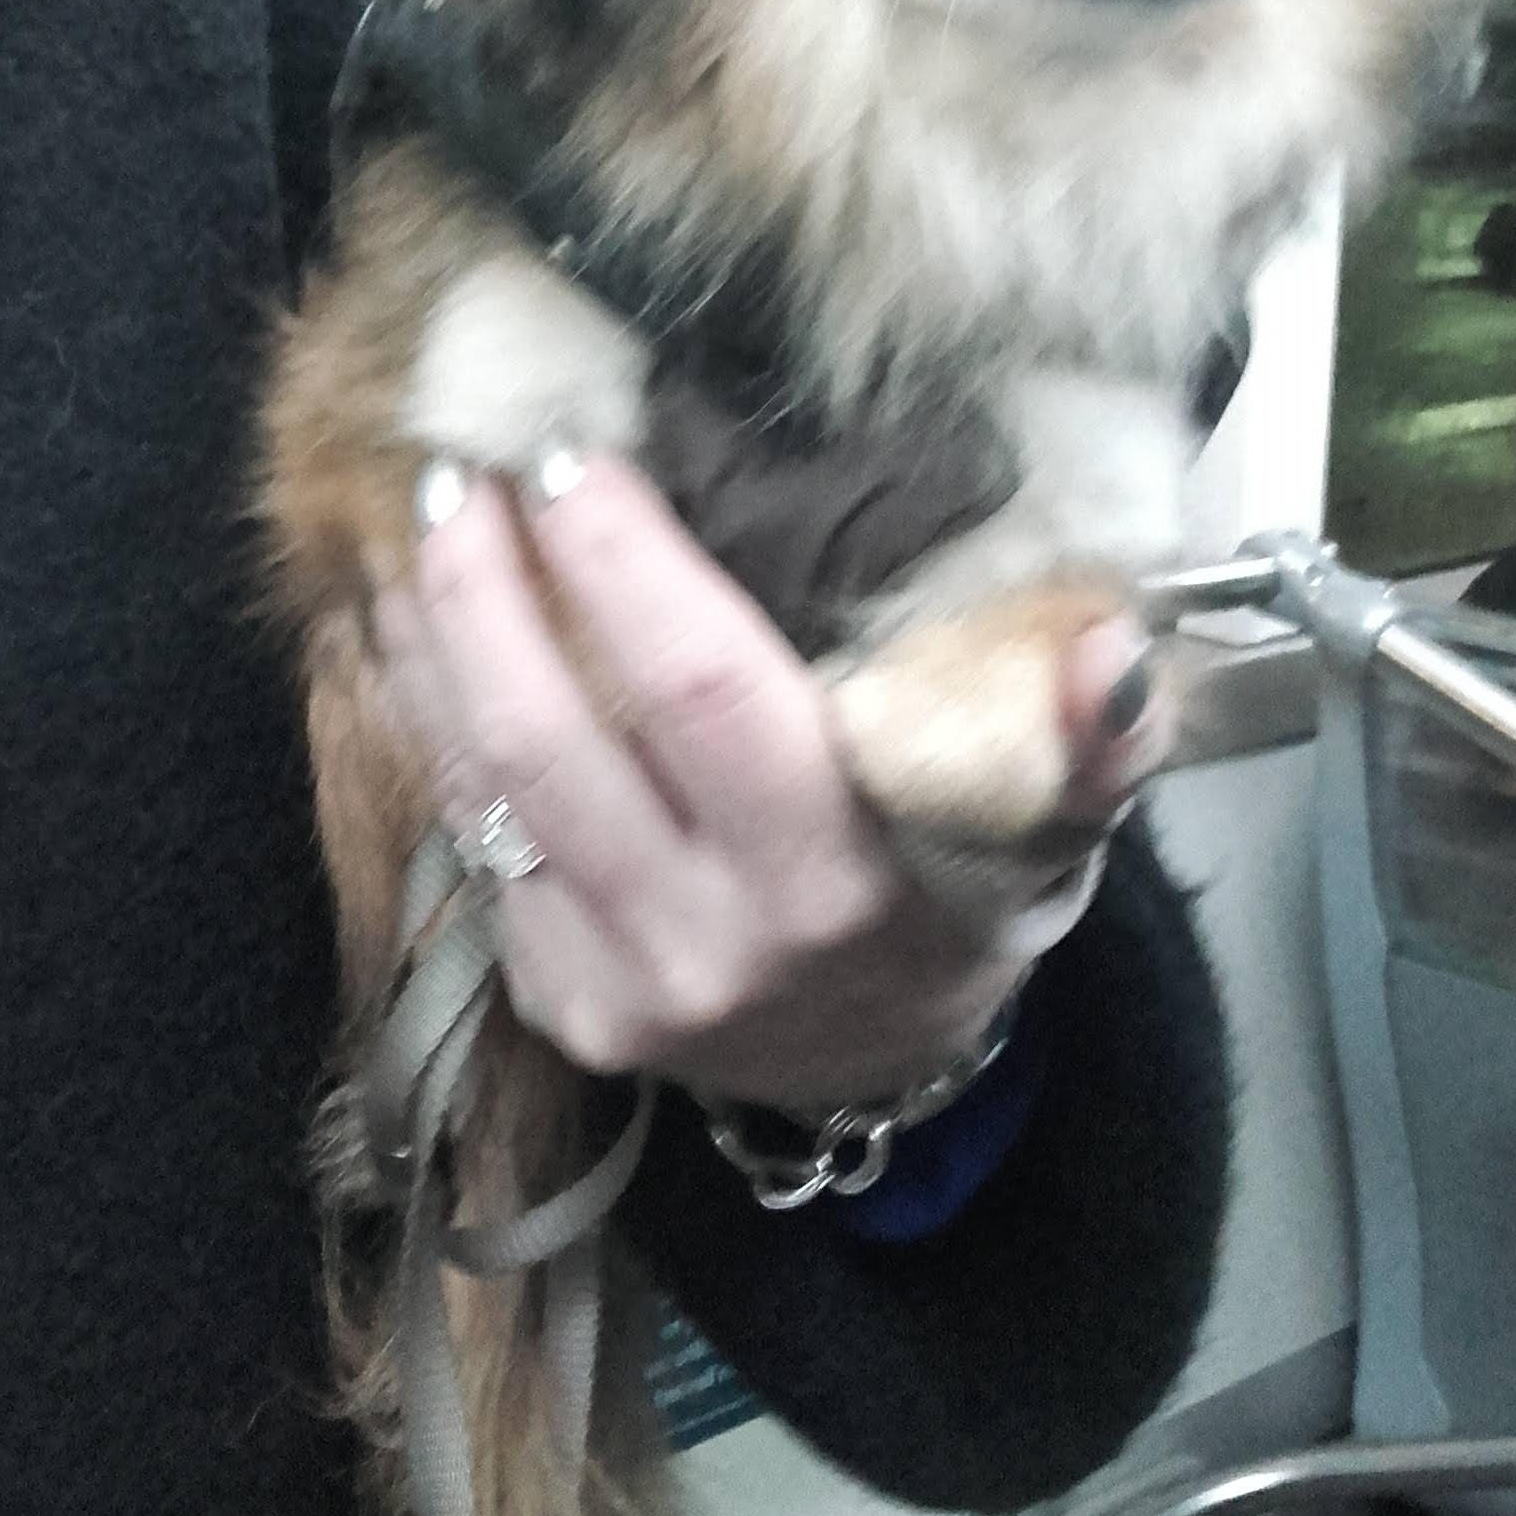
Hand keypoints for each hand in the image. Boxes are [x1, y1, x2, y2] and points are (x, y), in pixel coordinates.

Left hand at [370, 454, 1163, 1116]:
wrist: (888, 1064)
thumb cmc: (964, 893)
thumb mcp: (1054, 829)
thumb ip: (1089, 744)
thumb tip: (1106, 654)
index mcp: (837, 879)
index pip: (704, 697)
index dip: (621, 566)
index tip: (564, 450)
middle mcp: (712, 942)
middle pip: (555, 740)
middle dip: (486, 592)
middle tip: (452, 468)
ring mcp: (617, 985)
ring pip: (487, 790)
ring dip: (429, 647)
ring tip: (409, 526)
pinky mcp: (557, 1003)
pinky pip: (468, 841)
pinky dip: (433, 723)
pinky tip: (414, 631)